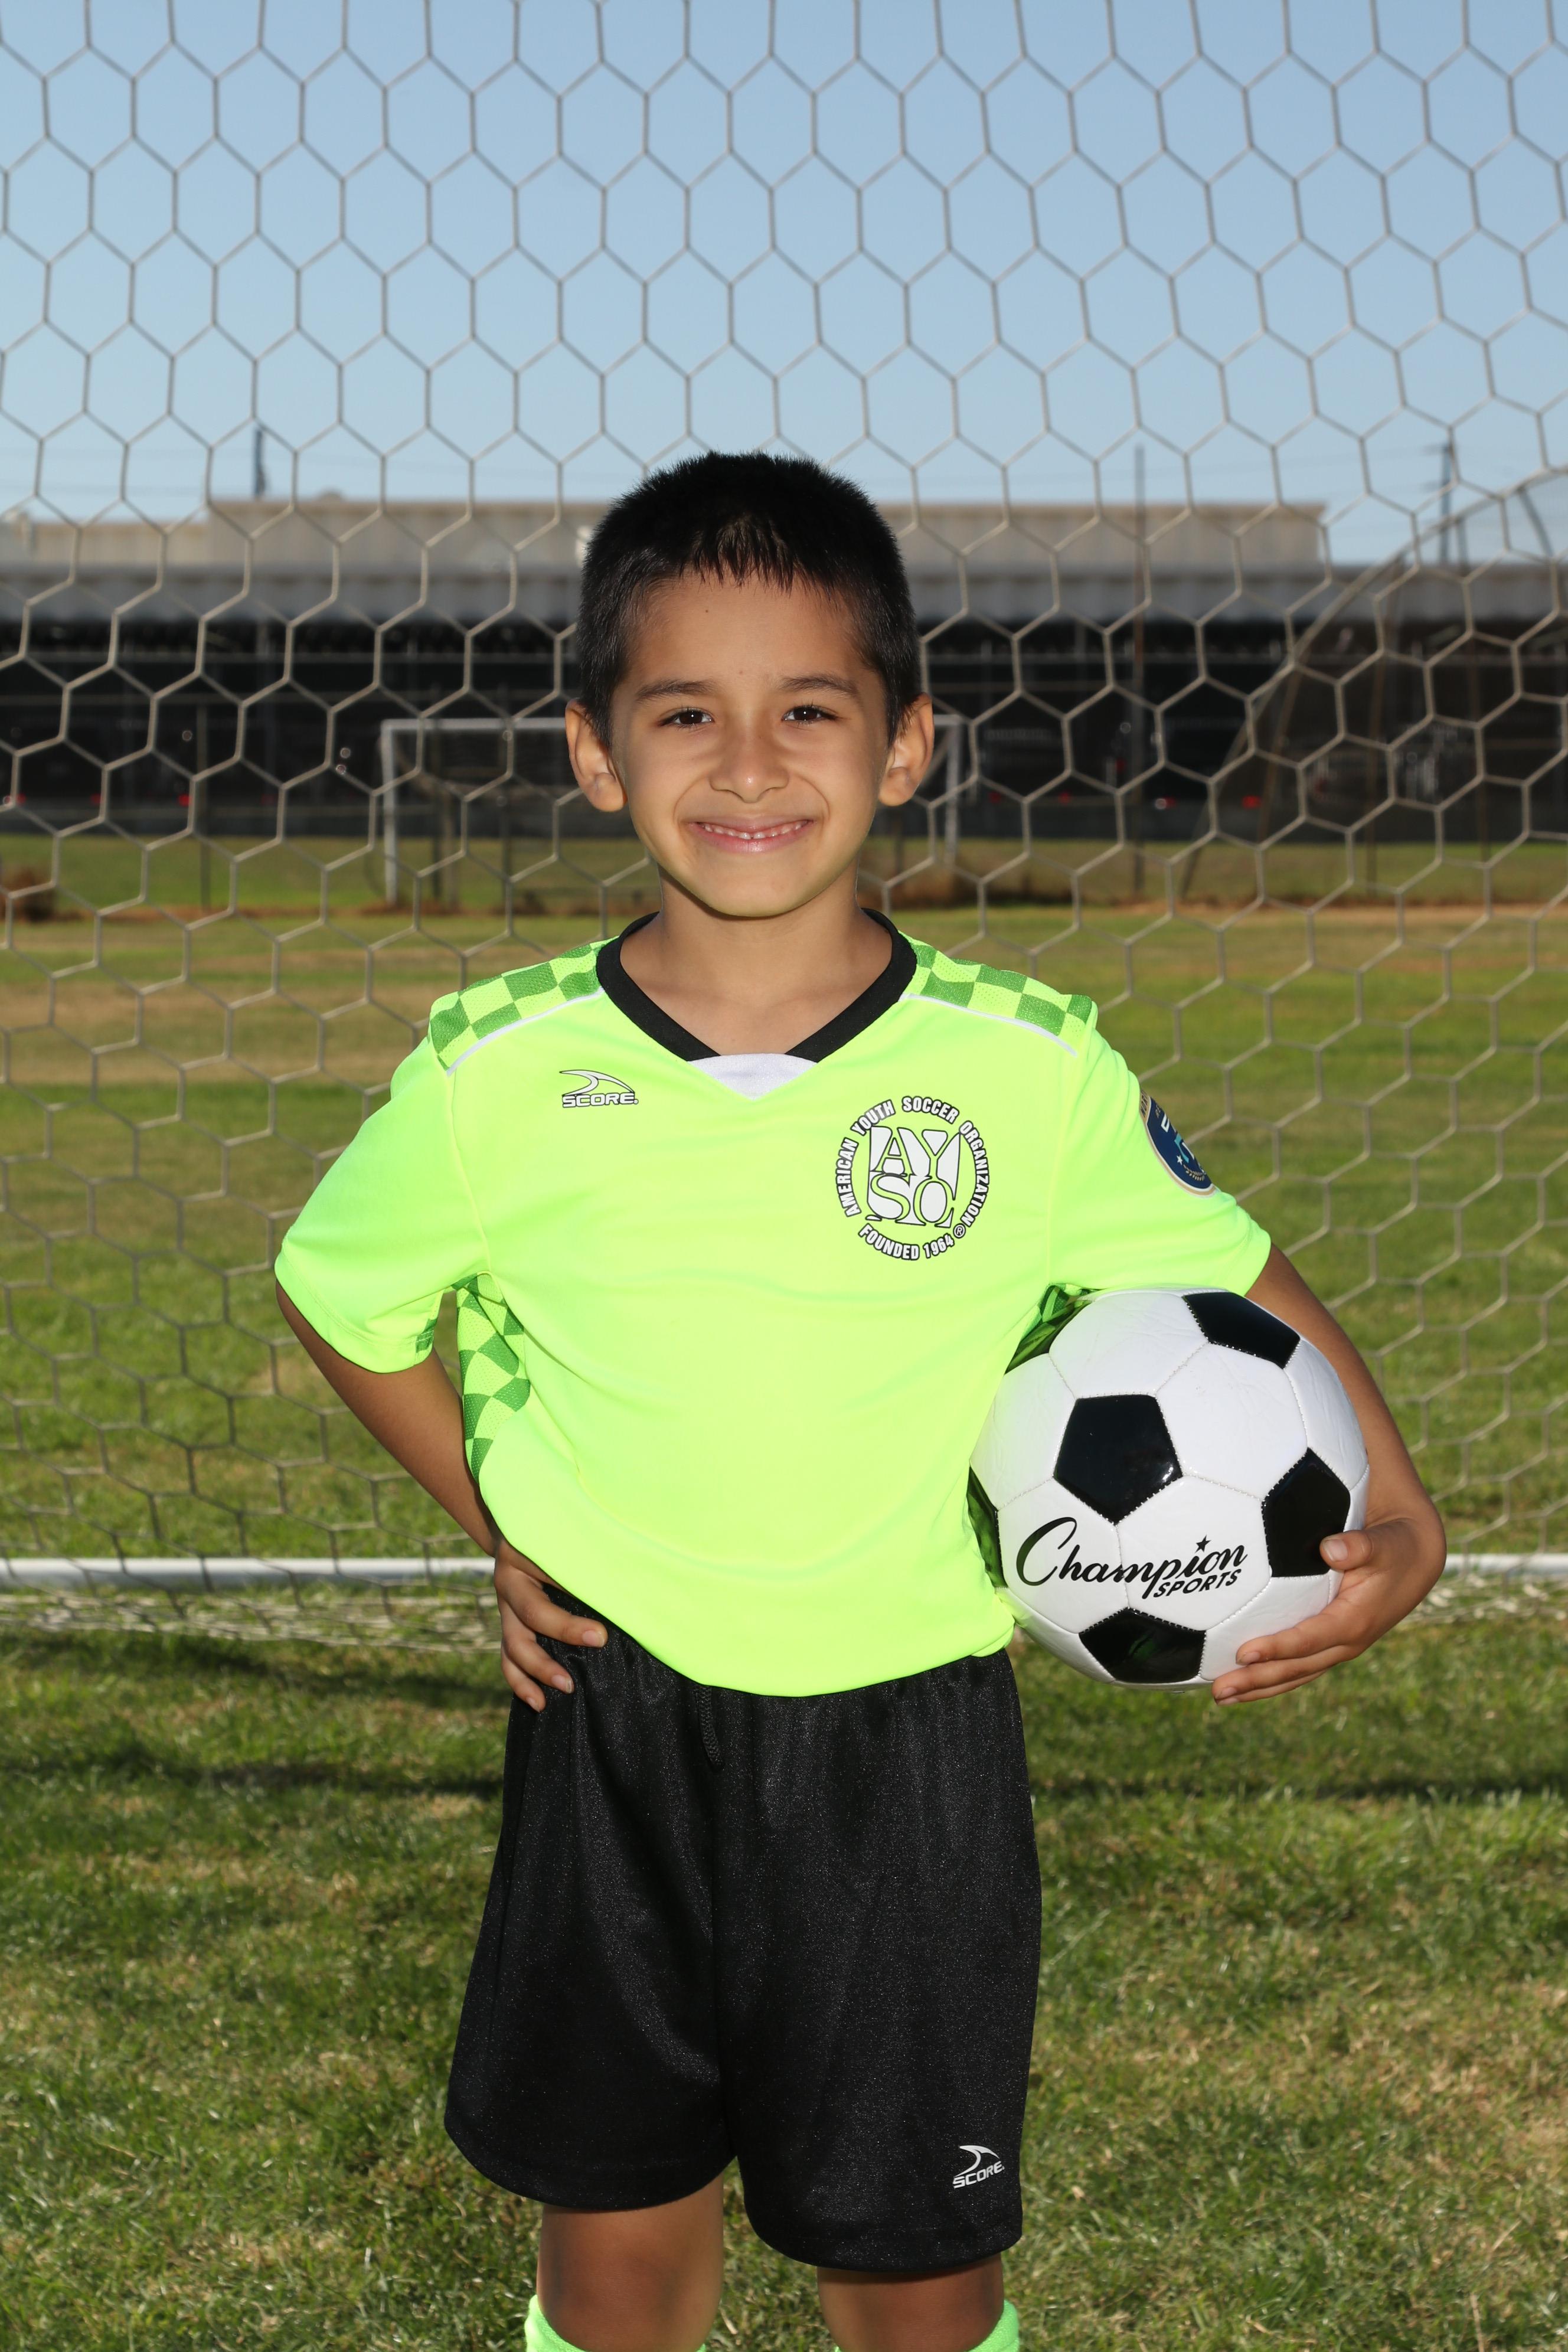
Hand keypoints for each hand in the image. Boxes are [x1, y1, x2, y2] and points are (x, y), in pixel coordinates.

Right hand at [493, 1540, 606, 1709]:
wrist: (515, 1535)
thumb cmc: (558, 1538)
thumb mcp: (571, 1540)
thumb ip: (595, 1560)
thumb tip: (636, 1585)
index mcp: (526, 1555)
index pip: (554, 1578)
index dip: (577, 1602)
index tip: (602, 1628)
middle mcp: (511, 1582)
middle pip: (531, 1613)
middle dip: (565, 1632)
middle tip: (599, 1642)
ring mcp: (504, 1608)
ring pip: (513, 1644)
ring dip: (538, 1669)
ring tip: (567, 1687)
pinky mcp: (507, 1627)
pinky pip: (508, 1660)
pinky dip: (521, 1683)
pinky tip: (539, 1703)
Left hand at [1209, 1506, 1445, 1705]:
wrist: (1415, 1560)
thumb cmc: (1392, 1547)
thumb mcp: (1382, 1543)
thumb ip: (1357, 1546)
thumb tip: (1330, 1549)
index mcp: (1354, 1623)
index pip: (1308, 1640)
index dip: (1277, 1649)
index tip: (1243, 1654)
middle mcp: (1346, 1643)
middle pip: (1295, 1668)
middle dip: (1257, 1681)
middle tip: (1219, 1690)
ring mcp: (1339, 1648)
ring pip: (1295, 1674)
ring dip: (1258, 1687)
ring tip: (1221, 1697)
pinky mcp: (1332, 1644)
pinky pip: (1299, 1666)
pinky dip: (1271, 1677)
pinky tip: (1243, 1681)